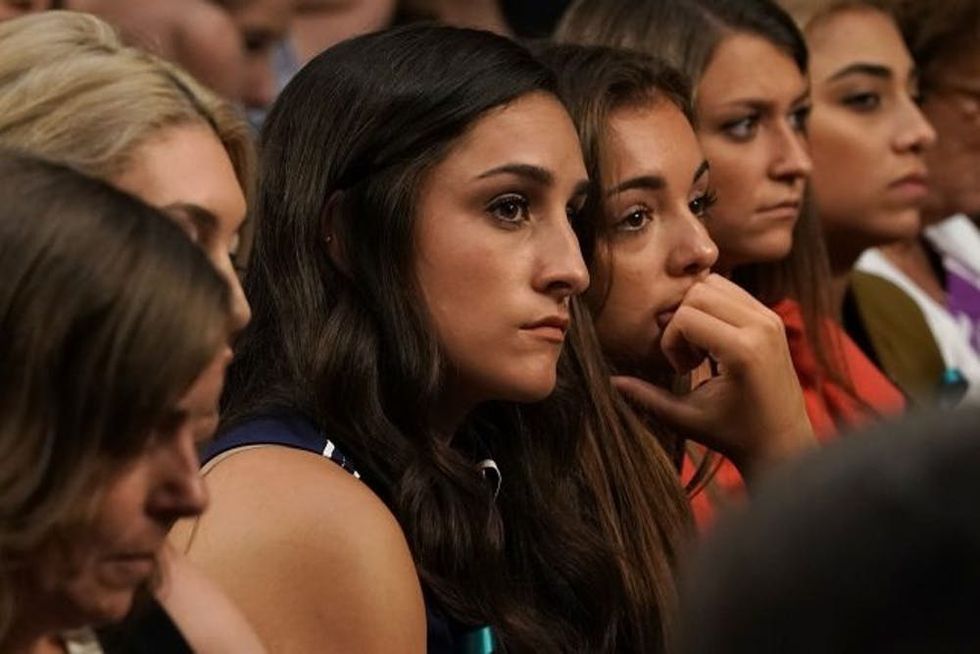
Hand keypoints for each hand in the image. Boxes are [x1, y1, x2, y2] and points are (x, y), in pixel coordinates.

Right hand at [612, 274, 814, 479]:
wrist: (782, 440)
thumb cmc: (733, 434)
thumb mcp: (685, 419)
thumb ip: (646, 397)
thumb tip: (609, 382)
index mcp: (743, 351)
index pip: (686, 317)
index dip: (671, 341)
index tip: (682, 370)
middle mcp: (762, 327)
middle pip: (699, 292)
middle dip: (682, 321)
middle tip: (689, 357)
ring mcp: (771, 319)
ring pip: (714, 285)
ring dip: (697, 312)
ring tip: (702, 348)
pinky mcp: (773, 317)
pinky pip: (731, 291)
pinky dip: (713, 310)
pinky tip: (715, 343)